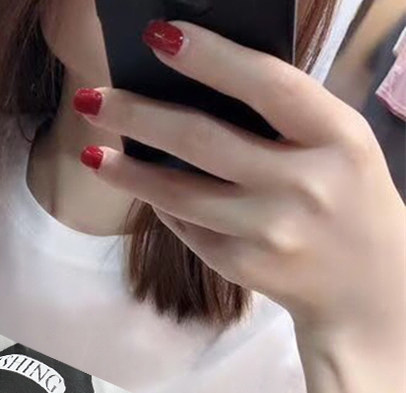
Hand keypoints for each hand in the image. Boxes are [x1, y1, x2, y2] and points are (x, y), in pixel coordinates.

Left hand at [75, 20, 405, 342]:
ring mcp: (270, 231)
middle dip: (139, 115)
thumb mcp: (338, 145)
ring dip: (128, 172)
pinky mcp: (243, 267)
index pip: (267, 85)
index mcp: (338, 137)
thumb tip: (195, 87)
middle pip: (204, 141)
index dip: (210, 58)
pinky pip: (188, 227)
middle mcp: (304, 185)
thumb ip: (285, 117)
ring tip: (94, 152)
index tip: (158, 37)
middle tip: (92, 99)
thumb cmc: (346, 198)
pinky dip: (161, 205)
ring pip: (181, 194)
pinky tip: (140, 188)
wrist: (366, 290)